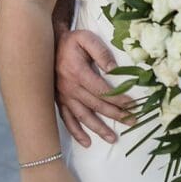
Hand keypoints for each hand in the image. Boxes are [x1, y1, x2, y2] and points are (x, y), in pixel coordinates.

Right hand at [55, 28, 136, 146]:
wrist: (47, 45)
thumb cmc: (71, 41)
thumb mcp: (86, 39)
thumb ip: (101, 52)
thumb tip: (113, 69)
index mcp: (78, 73)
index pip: (103, 90)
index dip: (119, 99)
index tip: (133, 105)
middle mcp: (70, 88)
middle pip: (96, 105)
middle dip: (116, 115)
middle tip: (133, 121)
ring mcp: (63, 96)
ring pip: (83, 116)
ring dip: (98, 129)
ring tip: (113, 139)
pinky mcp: (59, 101)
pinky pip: (67, 120)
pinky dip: (76, 132)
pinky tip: (86, 142)